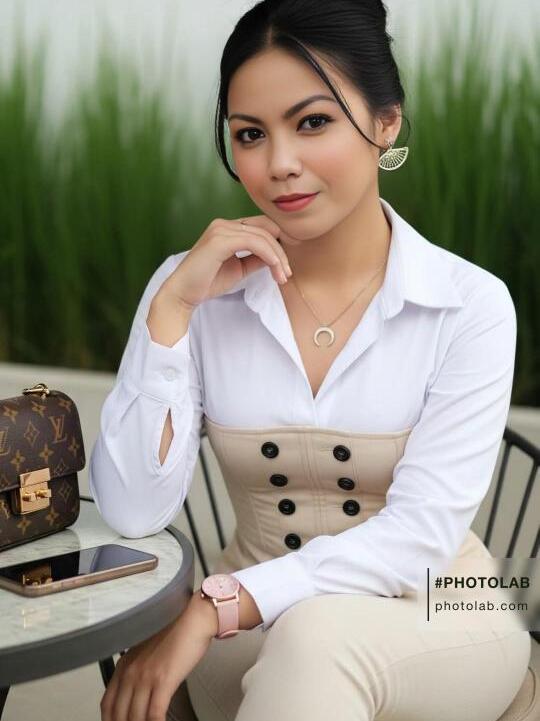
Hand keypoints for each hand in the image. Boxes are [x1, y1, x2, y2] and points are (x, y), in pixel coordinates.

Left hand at [100, 599, 214, 720]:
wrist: (193, 618)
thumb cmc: (175, 631)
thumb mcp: (147, 651)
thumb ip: (137, 670)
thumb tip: (136, 693)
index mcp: (124, 665)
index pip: (107, 705)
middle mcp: (130, 672)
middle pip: (118, 715)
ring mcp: (146, 677)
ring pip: (135, 718)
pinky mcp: (164, 680)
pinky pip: (154, 714)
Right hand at [156, 214, 293, 308]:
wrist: (183, 293)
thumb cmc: (207, 282)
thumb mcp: (239, 269)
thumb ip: (256, 259)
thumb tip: (276, 257)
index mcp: (227, 228)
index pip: (261, 226)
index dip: (278, 242)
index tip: (286, 265)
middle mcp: (224, 224)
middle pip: (265, 228)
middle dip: (281, 251)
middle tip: (287, 274)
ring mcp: (221, 229)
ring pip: (262, 236)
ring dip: (277, 257)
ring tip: (283, 276)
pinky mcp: (220, 239)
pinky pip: (254, 242)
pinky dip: (269, 255)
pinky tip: (274, 269)